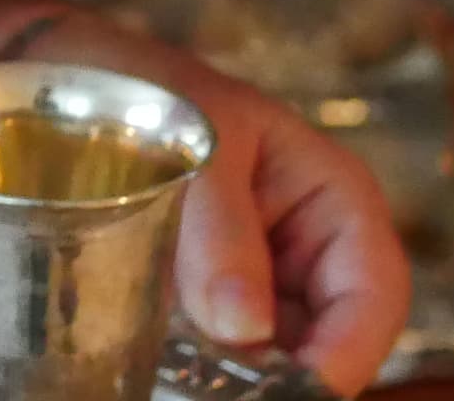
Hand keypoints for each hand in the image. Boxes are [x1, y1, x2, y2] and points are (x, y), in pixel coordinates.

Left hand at [28, 14, 412, 395]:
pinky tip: (161, 369)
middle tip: (223, 389)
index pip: (374, 291)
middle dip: (283, 377)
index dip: (348, 350)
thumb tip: (243, 326)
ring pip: (272, 359)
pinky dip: (196, 370)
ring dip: (235, 379)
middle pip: (327, 340)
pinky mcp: (208, 308)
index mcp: (334, 197)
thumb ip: (219, 232)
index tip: (297, 388)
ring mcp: (260, 284)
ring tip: (184, 375)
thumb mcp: (195, 144)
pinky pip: (219, 356)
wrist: (79, 83)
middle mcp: (309, 251)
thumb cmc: (155, 92)